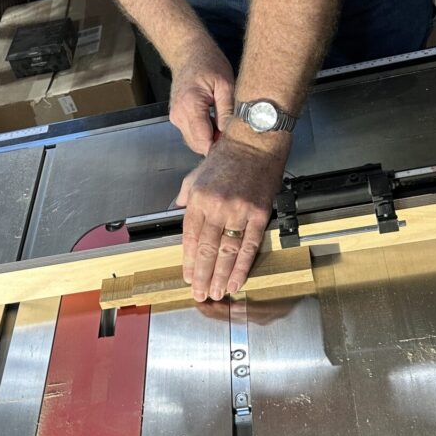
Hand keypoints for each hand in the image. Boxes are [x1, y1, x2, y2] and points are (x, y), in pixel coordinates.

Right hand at [169, 37, 234, 154]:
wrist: (188, 53)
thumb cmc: (209, 64)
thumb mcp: (226, 85)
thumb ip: (227, 111)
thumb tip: (230, 135)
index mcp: (190, 105)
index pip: (204, 141)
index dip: (220, 146)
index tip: (234, 142)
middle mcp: (178, 115)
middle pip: (198, 145)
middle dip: (215, 144)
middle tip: (231, 133)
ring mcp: (175, 117)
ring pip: (194, 142)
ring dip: (210, 139)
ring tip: (223, 124)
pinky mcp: (176, 117)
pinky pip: (191, 134)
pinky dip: (204, 133)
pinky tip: (214, 121)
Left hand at [176, 124, 289, 301]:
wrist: (255, 142)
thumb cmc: (227, 156)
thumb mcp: (196, 175)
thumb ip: (186, 199)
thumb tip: (176, 214)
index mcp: (198, 199)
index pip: (190, 238)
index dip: (189, 261)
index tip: (188, 277)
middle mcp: (216, 207)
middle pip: (207, 249)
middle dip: (202, 275)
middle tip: (200, 294)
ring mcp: (238, 212)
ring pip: (227, 252)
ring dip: (221, 276)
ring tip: (217, 293)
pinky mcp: (258, 214)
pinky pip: (249, 246)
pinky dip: (242, 266)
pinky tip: (236, 280)